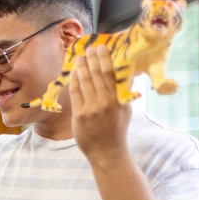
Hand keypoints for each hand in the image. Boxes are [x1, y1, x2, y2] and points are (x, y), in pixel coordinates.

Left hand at [69, 46, 131, 166]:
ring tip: (79, 58)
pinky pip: (75, 93)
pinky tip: (72, 73)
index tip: (101, 47)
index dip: (104, 58)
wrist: (107, 152)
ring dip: (81, 67)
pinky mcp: (79, 115)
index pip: (111, 73)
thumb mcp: (125, 109)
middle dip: (91, 59)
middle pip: (96, 74)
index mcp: (118, 99)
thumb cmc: (117, 129)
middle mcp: (105, 102)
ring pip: (84, 82)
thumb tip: (125, 71)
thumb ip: (124, 91)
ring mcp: (91, 108)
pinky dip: (73, 81)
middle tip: (88, 48)